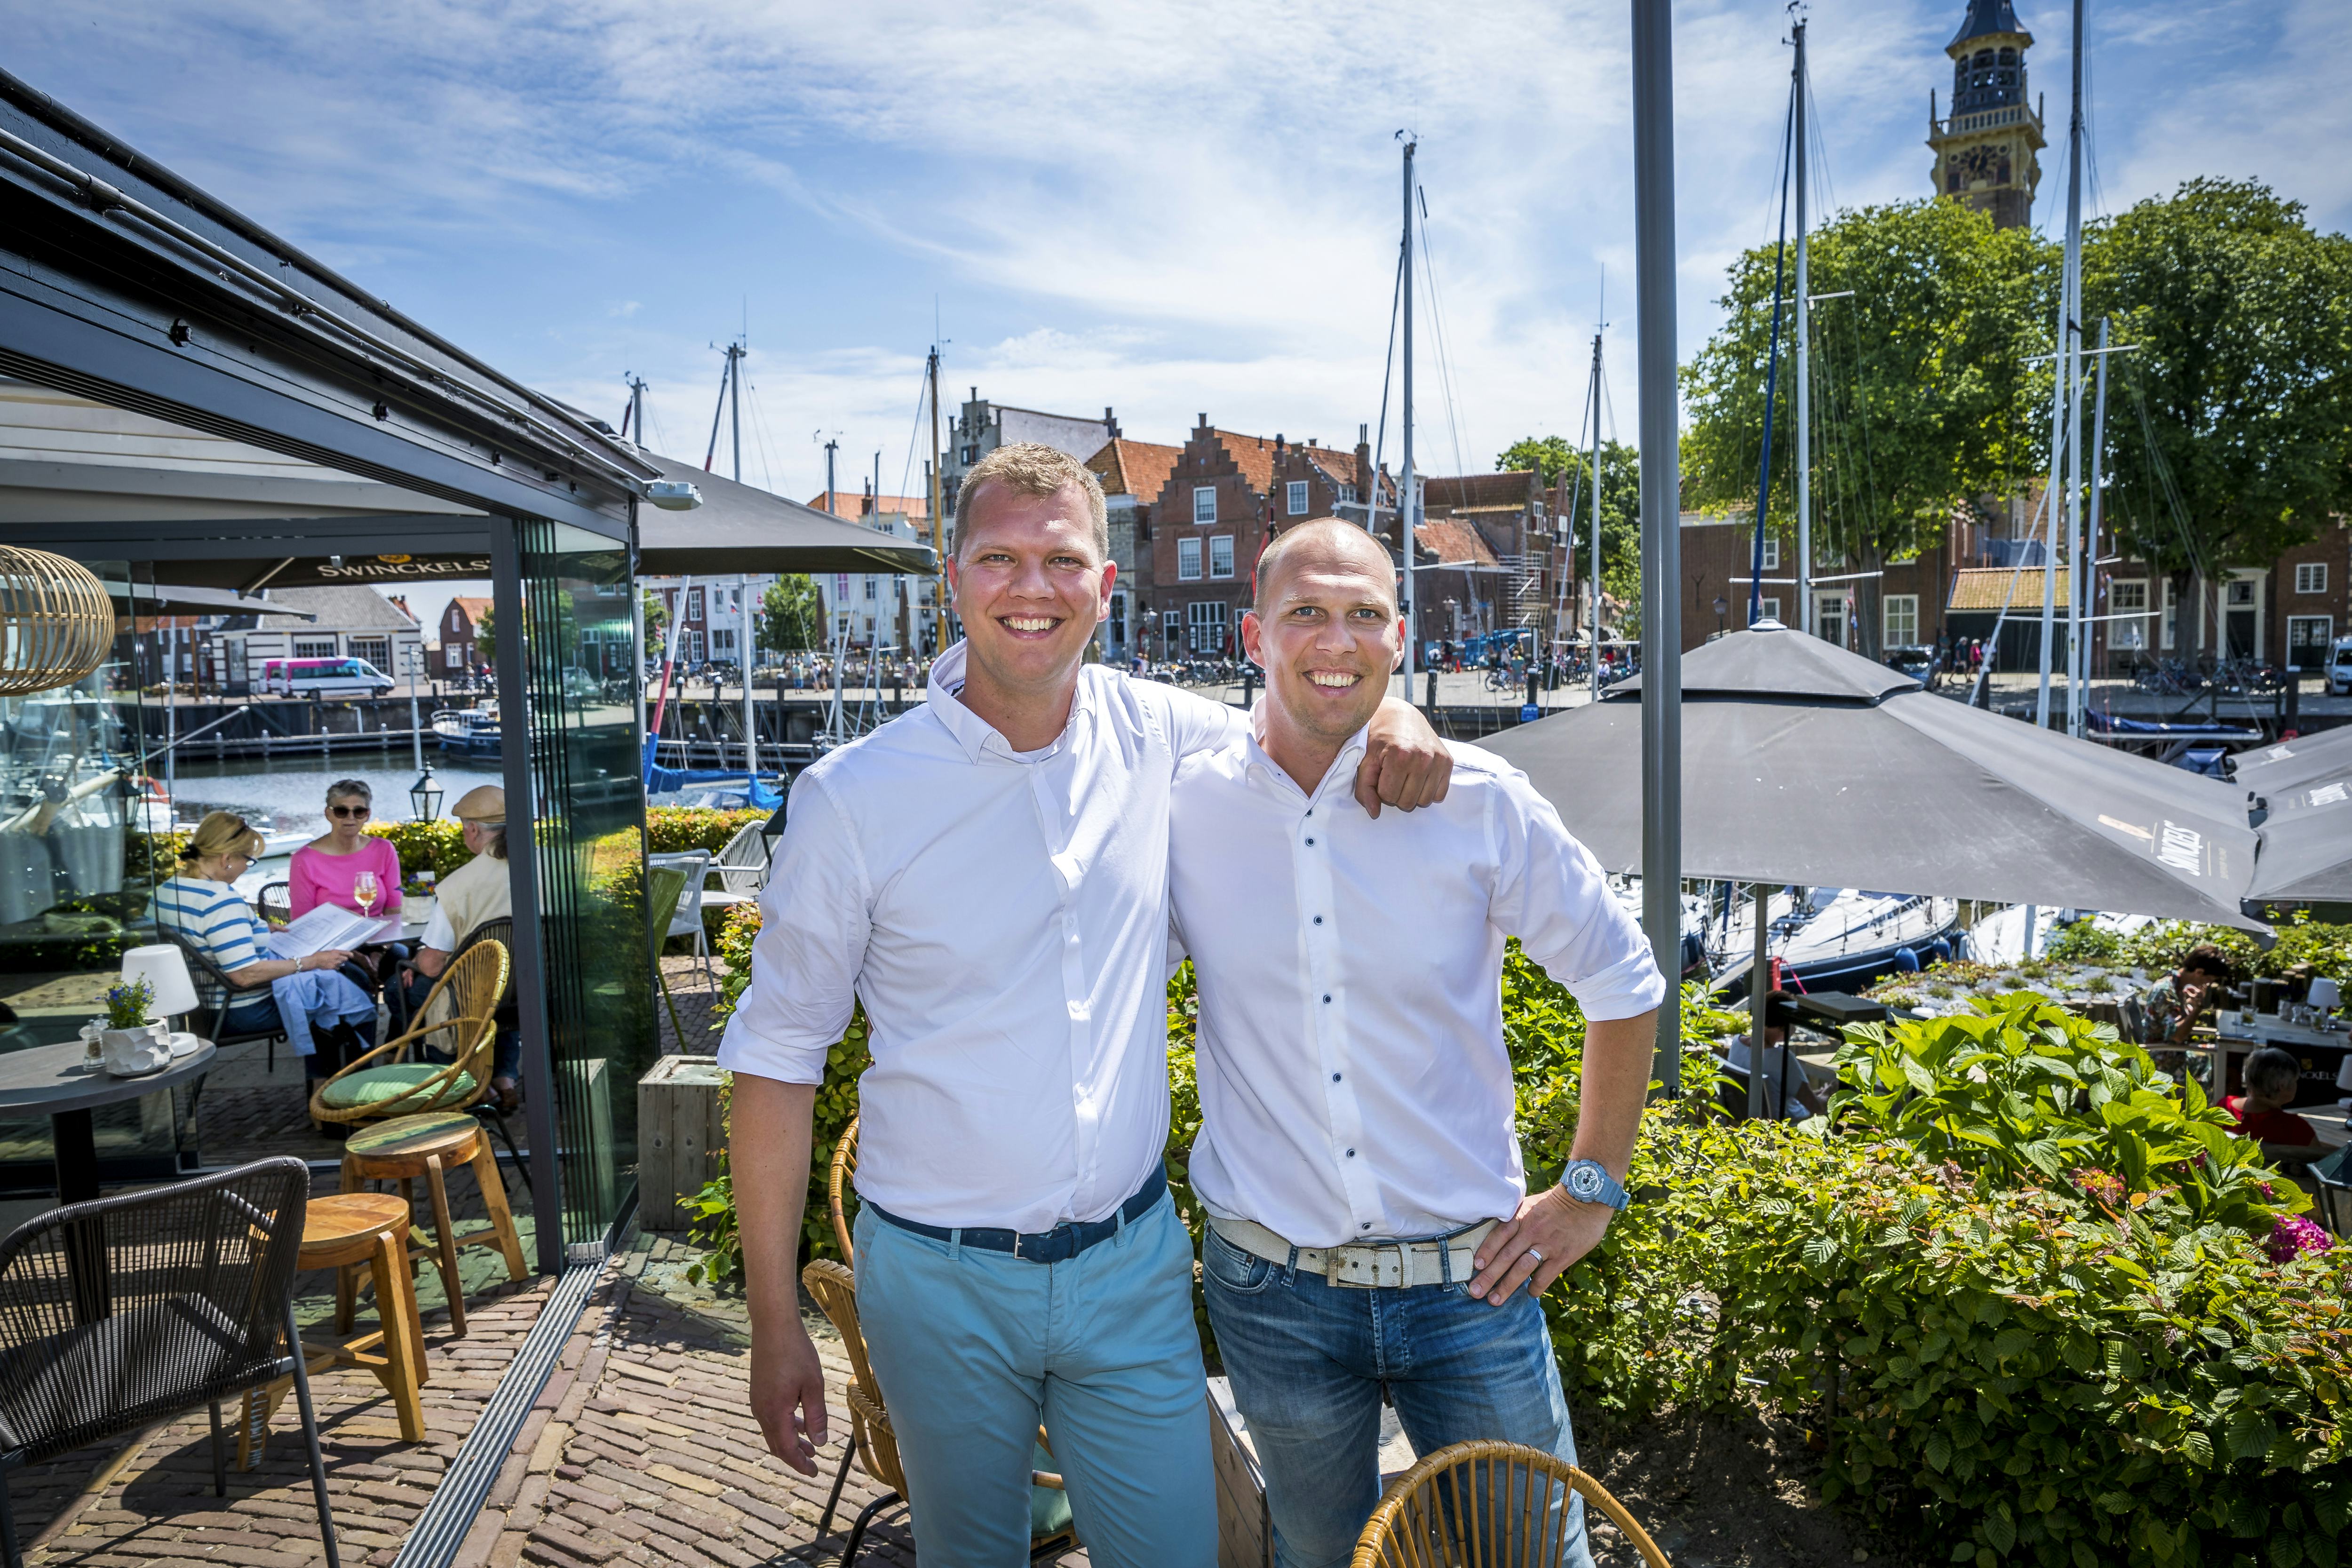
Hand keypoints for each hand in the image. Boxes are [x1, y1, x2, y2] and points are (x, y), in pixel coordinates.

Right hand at [311, 948, 353, 970]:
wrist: (314, 961)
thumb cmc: (319, 954)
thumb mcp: (327, 951)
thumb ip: (333, 953)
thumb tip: (337, 954)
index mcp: (335, 952)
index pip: (346, 953)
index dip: (350, 954)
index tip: (352, 955)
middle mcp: (337, 957)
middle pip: (346, 959)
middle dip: (344, 959)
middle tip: (341, 959)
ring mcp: (335, 963)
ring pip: (342, 964)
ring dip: (340, 963)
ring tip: (335, 962)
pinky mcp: (333, 968)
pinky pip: (338, 968)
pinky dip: (337, 967)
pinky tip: (333, 966)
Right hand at [748, 1317, 829, 1474]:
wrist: (773, 1326)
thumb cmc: (796, 1352)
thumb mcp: (813, 1385)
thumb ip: (816, 1416)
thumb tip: (820, 1442)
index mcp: (775, 1412)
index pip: (786, 1449)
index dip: (800, 1464)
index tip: (814, 1473)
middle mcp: (761, 1410)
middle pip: (777, 1444)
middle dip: (795, 1456)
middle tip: (813, 1465)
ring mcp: (758, 1401)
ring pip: (774, 1431)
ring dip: (791, 1441)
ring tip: (810, 1447)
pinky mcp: (759, 1392)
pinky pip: (771, 1418)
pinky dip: (785, 1426)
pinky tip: (799, 1423)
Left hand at [1354, 698, 1451, 817]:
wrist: (1400, 716)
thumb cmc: (1379, 739)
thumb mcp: (1365, 761)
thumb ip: (1365, 788)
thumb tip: (1374, 814)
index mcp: (1400, 755)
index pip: (1388, 797)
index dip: (1381, 789)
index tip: (1381, 774)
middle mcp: (1423, 757)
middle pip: (1407, 802)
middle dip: (1396, 793)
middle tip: (1393, 775)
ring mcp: (1438, 760)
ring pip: (1423, 801)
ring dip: (1412, 794)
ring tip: (1406, 775)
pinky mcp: (1448, 762)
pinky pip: (1439, 795)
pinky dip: (1427, 791)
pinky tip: (1419, 777)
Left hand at [1466, 1185, 1614, 1304]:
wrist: (1587, 1199)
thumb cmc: (1555, 1203)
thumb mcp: (1531, 1204)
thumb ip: (1515, 1219)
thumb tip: (1495, 1235)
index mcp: (1522, 1216)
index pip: (1499, 1235)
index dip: (1486, 1251)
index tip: (1475, 1266)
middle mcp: (1532, 1231)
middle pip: (1506, 1256)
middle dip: (1489, 1276)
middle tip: (1475, 1292)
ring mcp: (1548, 1244)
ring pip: (1522, 1268)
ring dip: (1507, 1286)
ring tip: (1494, 1300)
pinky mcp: (1564, 1255)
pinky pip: (1545, 1276)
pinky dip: (1535, 1287)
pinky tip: (1529, 1294)